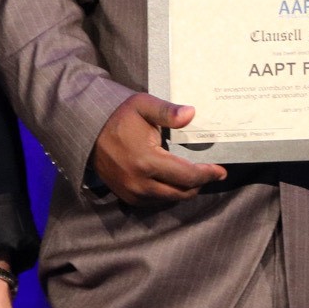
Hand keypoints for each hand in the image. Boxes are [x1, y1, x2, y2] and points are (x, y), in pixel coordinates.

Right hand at [91, 92, 227, 206]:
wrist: (88, 133)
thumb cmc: (119, 116)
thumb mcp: (143, 105)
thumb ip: (167, 111)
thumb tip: (191, 113)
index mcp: (147, 161)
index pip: (187, 176)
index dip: (207, 174)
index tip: (220, 170)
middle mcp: (140, 182)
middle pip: (182, 192)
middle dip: (199, 183)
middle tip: (210, 172)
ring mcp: (132, 192)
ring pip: (169, 199)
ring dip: (185, 190)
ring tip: (194, 176)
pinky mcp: (127, 197)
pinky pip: (155, 201)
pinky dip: (168, 193)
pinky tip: (174, 181)